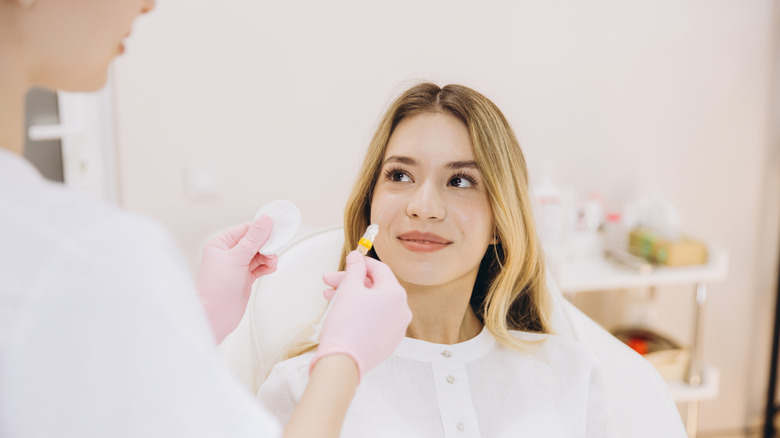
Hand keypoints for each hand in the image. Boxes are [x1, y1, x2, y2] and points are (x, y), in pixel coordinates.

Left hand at [197, 216, 277, 342]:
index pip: (245, 229)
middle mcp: (228, 254)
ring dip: (268, 257)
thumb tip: (265, 220)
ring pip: (259, 255)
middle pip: (254, 242)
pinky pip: (260, 267)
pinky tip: (270, 269)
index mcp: (221, 244)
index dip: (260, 229)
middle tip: (274, 249)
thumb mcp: (237, 257)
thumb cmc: (216, 287)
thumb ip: (253, 238)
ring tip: (271, 262)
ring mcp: (237, 266)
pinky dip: (267, 267)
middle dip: (266, 245)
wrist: (216, 316)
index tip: (276, 230)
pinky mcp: (244, 278)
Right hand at [311, 251, 411, 379]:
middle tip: (329, 281)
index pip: (381, 270)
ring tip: (329, 298)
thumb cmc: (346, 325)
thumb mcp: (349, 289)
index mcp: (396, 294)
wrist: (343, 362)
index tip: (348, 261)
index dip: (362, 263)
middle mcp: (402, 311)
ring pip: (374, 305)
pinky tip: (342, 312)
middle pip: (376, 288)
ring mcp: (397, 329)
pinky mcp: (388, 343)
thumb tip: (357, 256)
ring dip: (353, 297)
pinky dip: (361, 314)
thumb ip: (354, 269)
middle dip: (351, 282)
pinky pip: (375, 321)